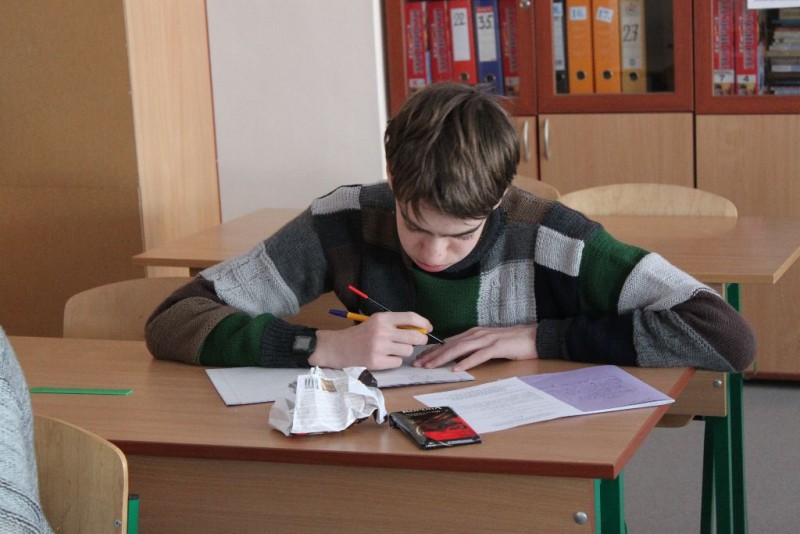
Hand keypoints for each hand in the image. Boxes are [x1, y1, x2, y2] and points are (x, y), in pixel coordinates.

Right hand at [310, 311, 430, 369]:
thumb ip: (396, 324)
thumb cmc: (360, 334)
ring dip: (404, 352)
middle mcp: (382, 331)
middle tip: (416, 342)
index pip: (411, 317)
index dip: (424, 323)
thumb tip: (421, 329)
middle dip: (420, 340)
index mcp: (382, 318)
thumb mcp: (376, 322)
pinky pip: (398, 362)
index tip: (429, 328)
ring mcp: (379, 347)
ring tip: (391, 350)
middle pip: (415, 336)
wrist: (338, 348)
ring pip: (408, 351)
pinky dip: (394, 361)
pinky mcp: (376, 362)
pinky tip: (384, 358)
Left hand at [412, 324, 537, 370]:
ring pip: (460, 349)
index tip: (419, 359)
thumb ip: (472, 348)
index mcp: (473, 333)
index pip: (448, 342)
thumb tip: (455, 356)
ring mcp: (487, 340)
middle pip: (450, 345)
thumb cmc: (510, 342)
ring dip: (443, 358)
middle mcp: (477, 334)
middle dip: (432, 355)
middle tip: (418, 364)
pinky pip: (479, 355)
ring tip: (431, 366)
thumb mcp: (487, 344)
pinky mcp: (497, 347)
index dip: (432, 350)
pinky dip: (466, 362)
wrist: (533, 337)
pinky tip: (456, 368)